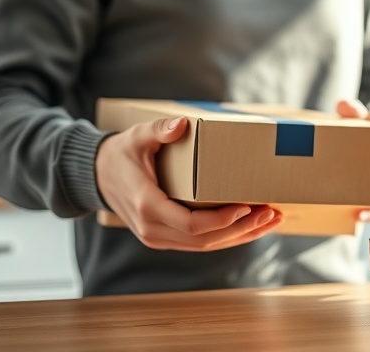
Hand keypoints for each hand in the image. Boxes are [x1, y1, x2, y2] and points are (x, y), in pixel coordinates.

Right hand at [95, 116, 282, 249]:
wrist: (98, 175)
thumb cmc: (122, 153)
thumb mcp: (137, 136)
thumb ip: (159, 131)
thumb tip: (181, 125)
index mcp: (147, 206)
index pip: (191, 224)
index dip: (222, 220)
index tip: (247, 205)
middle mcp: (152, 229)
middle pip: (204, 239)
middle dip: (241, 228)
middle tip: (271, 212)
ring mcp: (158, 237)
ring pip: (204, 245)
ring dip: (240, 235)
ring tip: (270, 220)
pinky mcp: (165, 237)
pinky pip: (199, 242)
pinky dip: (227, 236)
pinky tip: (250, 226)